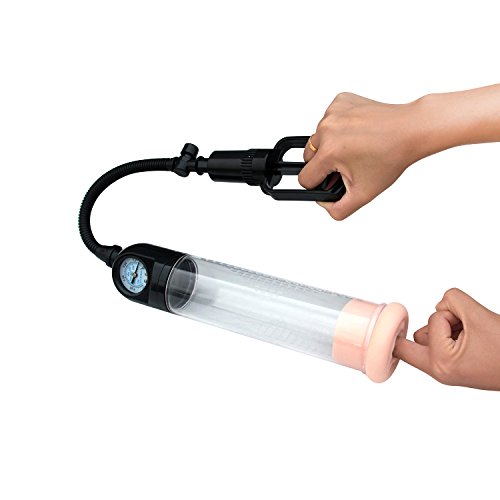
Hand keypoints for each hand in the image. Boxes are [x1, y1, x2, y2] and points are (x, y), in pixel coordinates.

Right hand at [299, 92, 421, 219]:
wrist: (411, 129)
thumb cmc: (391, 156)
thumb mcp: (364, 193)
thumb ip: (338, 209)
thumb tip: (324, 204)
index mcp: (329, 152)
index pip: (305, 178)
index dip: (319, 184)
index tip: (334, 180)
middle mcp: (326, 129)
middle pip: (308, 157)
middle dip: (325, 163)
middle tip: (348, 164)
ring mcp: (332, 112)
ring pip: (318, 138)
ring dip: (330, 145)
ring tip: (354, 148)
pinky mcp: (339, 101)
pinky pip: (329, 120)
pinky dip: (338, 128)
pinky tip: (356, 132)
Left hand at [394, 288, 499, 389]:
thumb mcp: (479, 316)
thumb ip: (453, 300)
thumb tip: (441, 304)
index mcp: (441, 362)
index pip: (434, 320)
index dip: (451, 313)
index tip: (458, 320)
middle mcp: (439, 371)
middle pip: (416, 336)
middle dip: (437, 324)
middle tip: (462, 325)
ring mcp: (446, 372)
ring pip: (427, 338)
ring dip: (446, 329)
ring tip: (472, 333)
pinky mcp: (453, 369)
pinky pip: (439, 344)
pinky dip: (452, 336)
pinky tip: (474, 338)